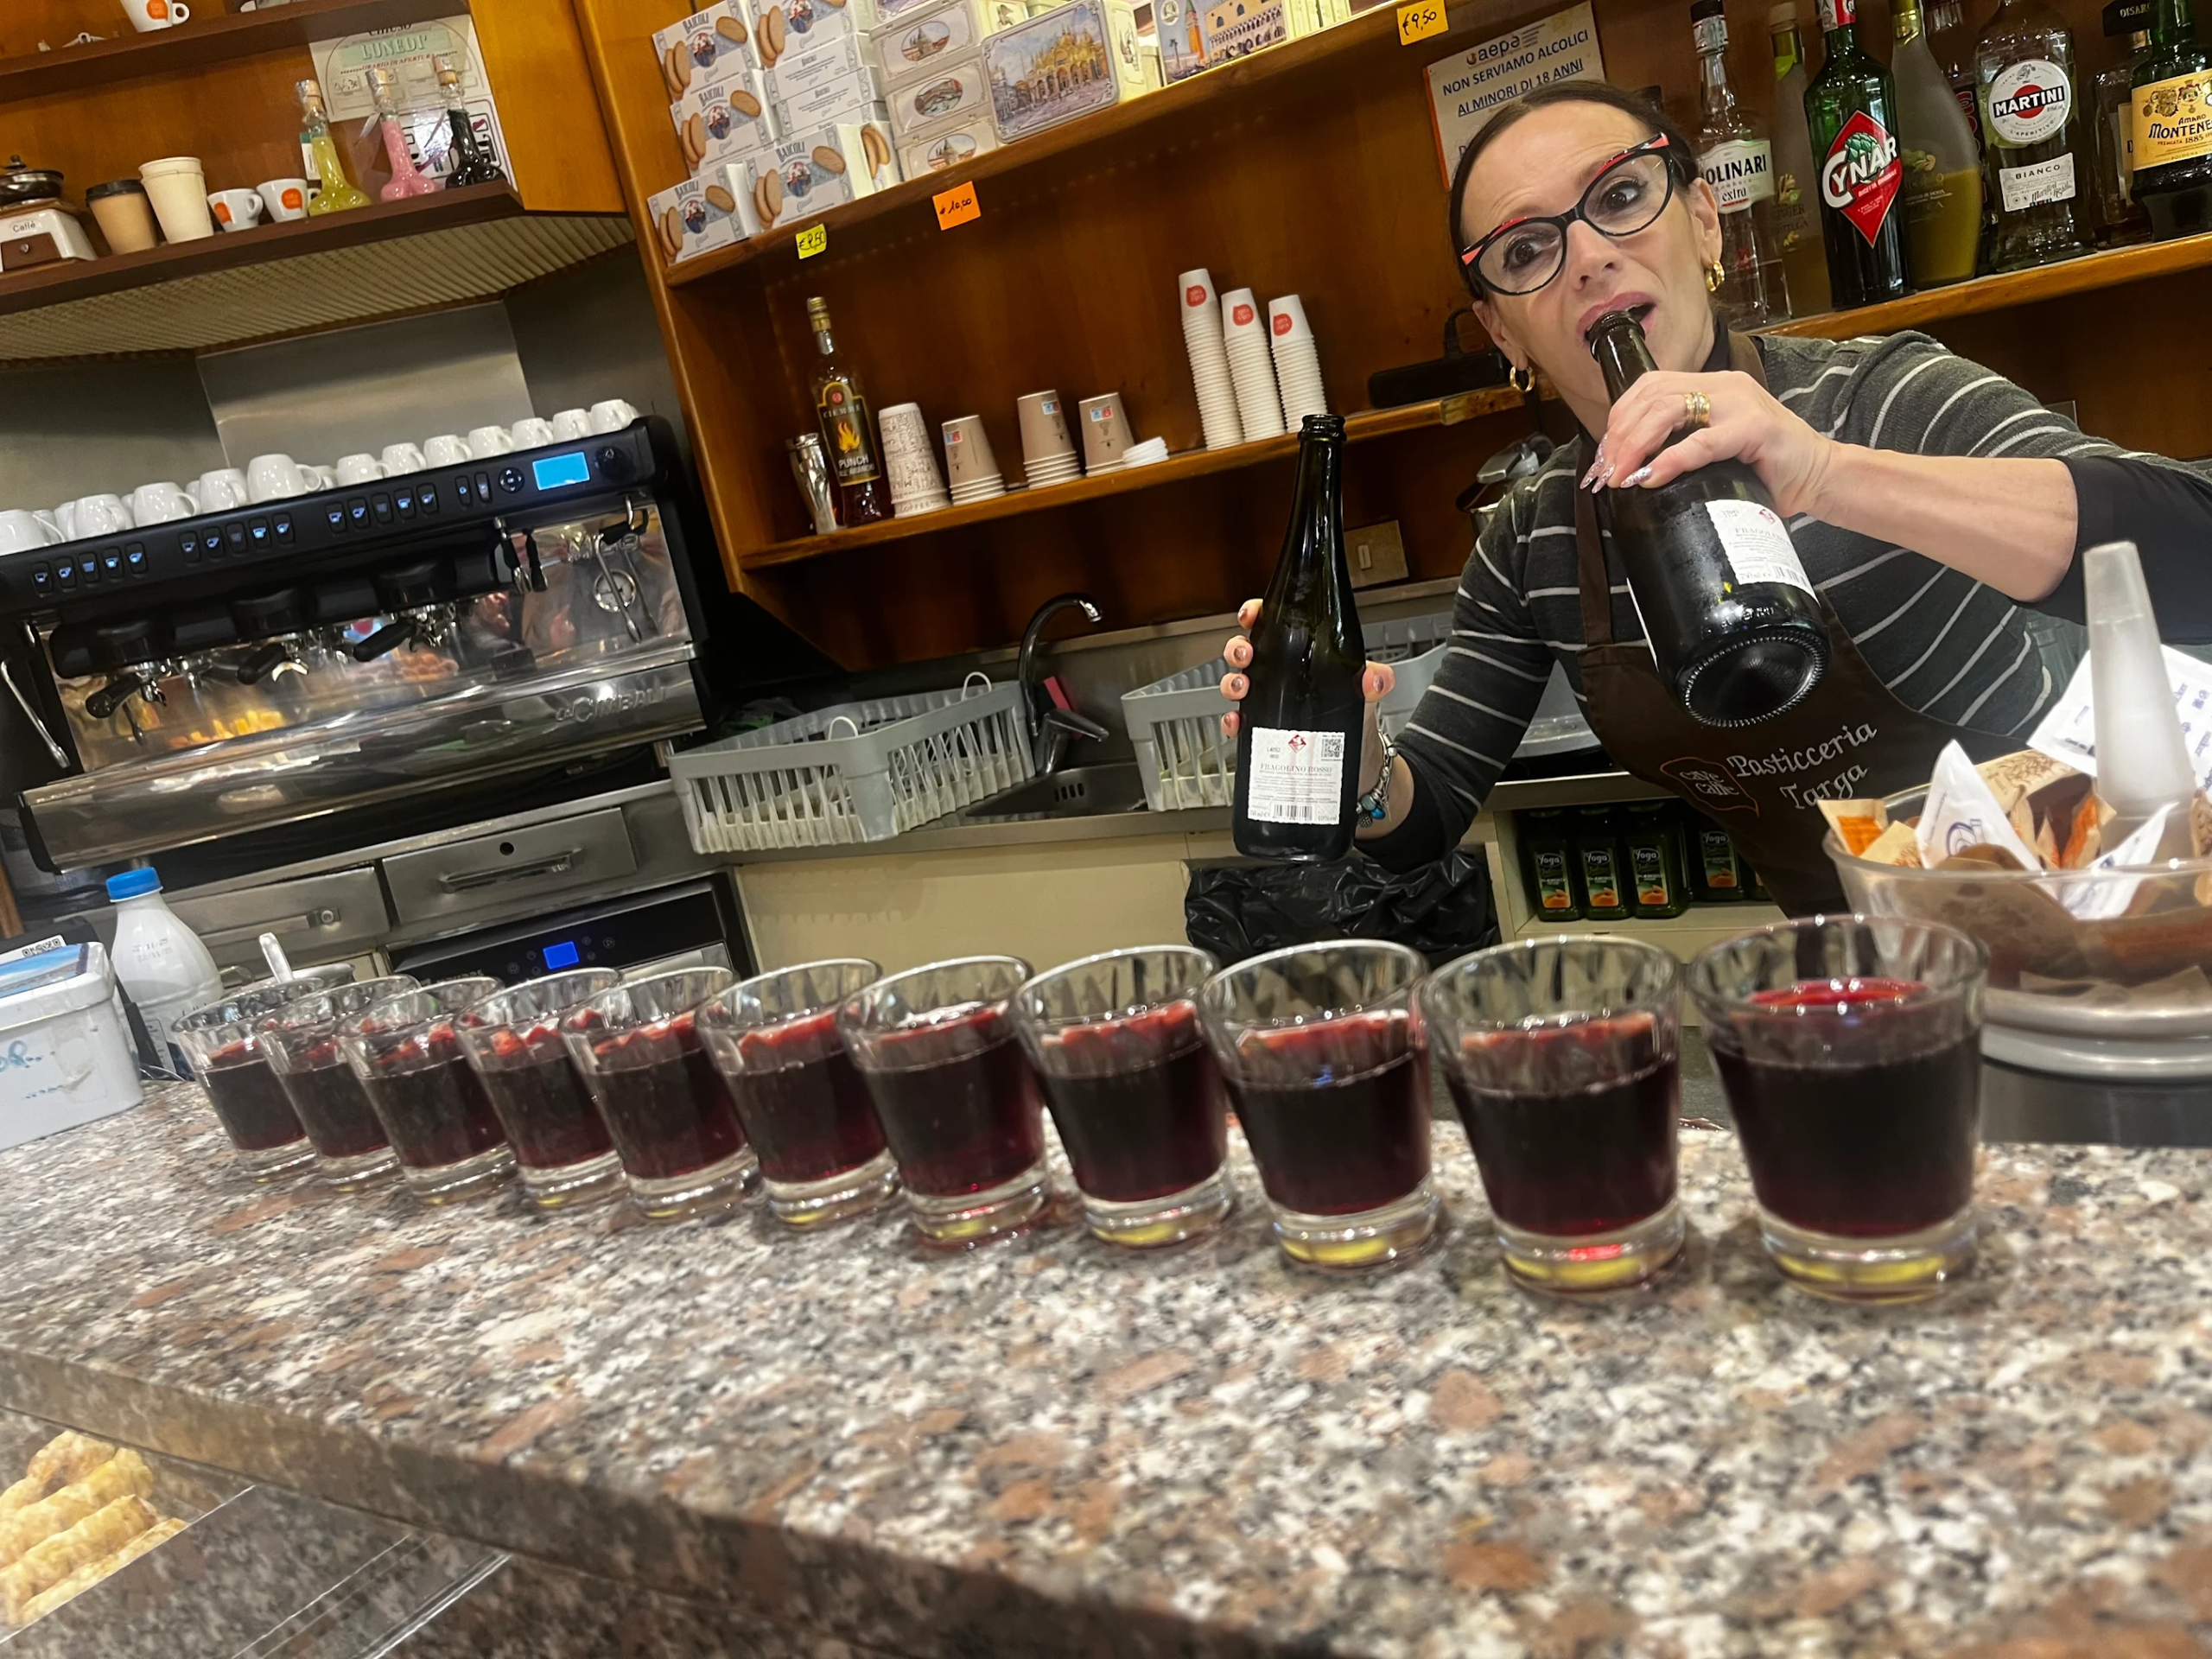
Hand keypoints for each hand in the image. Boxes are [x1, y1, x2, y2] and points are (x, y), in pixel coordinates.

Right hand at [1218, 599, 1396, 790]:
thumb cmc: (1353, 715)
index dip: (1256, 615)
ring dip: (1233, 683)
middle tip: (1247, 654)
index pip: (1272, 627)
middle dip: (1238, 648)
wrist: (1354, 758)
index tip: (1252, 614)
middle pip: (1246, 651)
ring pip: (1237, 683)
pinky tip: (1239, 721)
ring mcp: (1268, 702)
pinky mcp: (1262, 729)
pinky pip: (1239, 722)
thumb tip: (1374, 679)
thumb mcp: (1365, 693)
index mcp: (1299, 656)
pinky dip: (1233, 721)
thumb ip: (1375, 681)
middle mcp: (1278, 675)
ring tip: (1244, 688)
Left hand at [1582, 369, 1836, 518]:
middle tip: (1605, 472)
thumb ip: (1680, 446)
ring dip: (1636, 444)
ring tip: (1621, 474)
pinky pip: (1702, 441)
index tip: (1603, 457)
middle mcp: (1722, 385)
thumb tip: (1630, 469)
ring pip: (1668, 410)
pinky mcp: (1756, 428)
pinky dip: (1671, 460)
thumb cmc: (1765, 468)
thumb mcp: (1714, 449)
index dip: (1618, 420)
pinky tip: (1650, 476)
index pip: (1648, 389)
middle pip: (1651, 397)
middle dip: (1619, 436)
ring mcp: (1740, 403)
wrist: (1819, 475)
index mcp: (1710, 386)